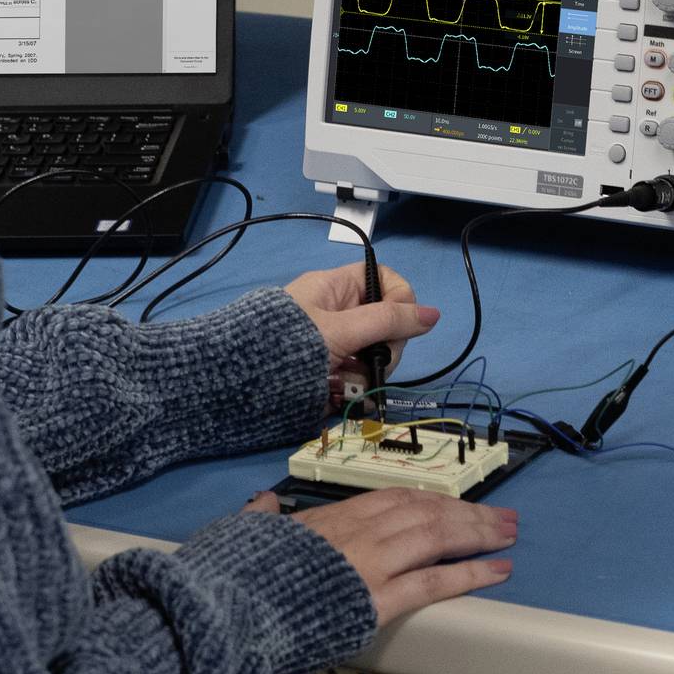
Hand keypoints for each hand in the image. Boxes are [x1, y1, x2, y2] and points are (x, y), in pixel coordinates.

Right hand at [244, 488, 515, 622]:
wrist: (228, 605)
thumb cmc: (234, 572)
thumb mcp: (245, 533)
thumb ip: (261, 518)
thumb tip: (261, 505)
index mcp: (330, 517)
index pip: (393, 499)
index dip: (431, 499)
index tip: (454, 501)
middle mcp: (358, 531)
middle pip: (426, 510)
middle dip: (467, 511)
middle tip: (502, 515)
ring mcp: (372, 562)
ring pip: (437, 535)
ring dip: (478, 532)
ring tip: (509, 534)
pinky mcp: (378, 599)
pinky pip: (433, 582)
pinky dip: (470, 573)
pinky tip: (498, 570)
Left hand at [284, 263, 438, 390]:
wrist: (239, 385)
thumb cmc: (286, 345)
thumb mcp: (341, 330)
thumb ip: (388, 321)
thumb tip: (433, 314)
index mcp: (337, 288)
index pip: (384, 280)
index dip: (399, 300)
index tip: (397, 325)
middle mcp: (337, 313)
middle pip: (385, 324)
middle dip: (383, 348)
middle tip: (368, 363)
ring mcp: (334, 345)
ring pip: (374, 356)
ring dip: (366, 374)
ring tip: (343, 383)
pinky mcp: (329, 373)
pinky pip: (356, 378)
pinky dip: (352, 389)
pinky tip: (337, 393)